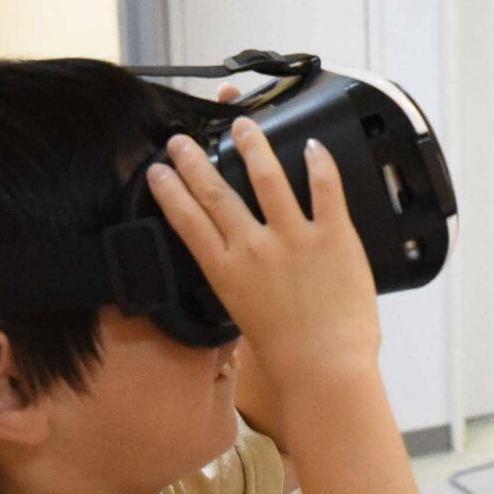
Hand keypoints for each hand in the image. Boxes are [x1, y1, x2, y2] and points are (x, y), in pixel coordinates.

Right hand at [147, 119, 380, 380]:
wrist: (325, 369)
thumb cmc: (288, 356)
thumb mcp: (244, 316)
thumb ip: (238, 283)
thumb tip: (238, 265)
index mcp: (227, 271)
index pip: (188, 221)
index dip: (170, 191)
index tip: (158, 170)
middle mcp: (254, 248)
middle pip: (217, 192)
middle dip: (195, 160)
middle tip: (182, 139)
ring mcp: (294, 238)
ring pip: (267, 178)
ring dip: (253, 146)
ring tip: (243, 124)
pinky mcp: (334, 236)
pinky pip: (326, 189)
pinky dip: (319, 163)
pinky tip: (312, 145)